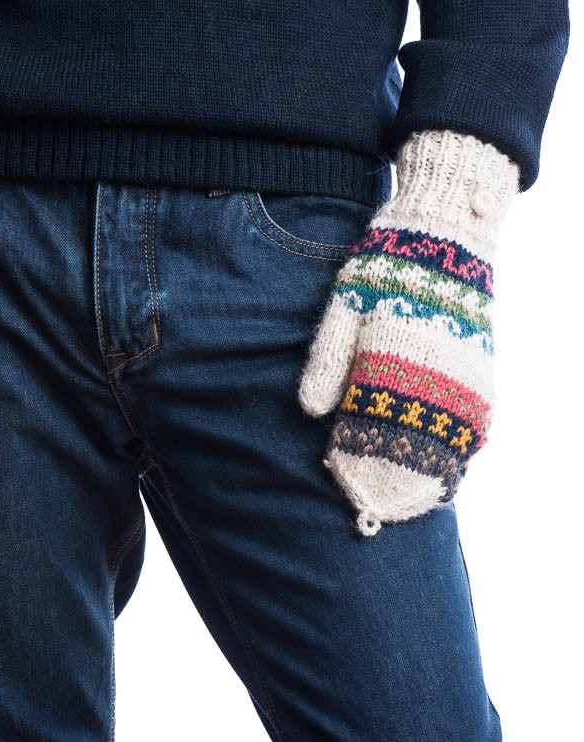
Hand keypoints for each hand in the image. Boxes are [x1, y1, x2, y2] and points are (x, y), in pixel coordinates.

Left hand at [297, 129, 519, 534]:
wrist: (444, 232)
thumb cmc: (385, 269)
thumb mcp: (343, 305)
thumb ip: (327, 359)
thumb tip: (312, 413)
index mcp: (394, 361)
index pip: (374, 429)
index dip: (359, 462)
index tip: (345, 490)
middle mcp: (436, 375)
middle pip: (414, 444)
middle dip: (391, 479)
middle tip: (374, 512)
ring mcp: (467, 374)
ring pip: (450, 440)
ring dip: (429, 473)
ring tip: (411, 504)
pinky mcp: (483, 368)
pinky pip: (476, 421)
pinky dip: (460, 448)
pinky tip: (448, 470)